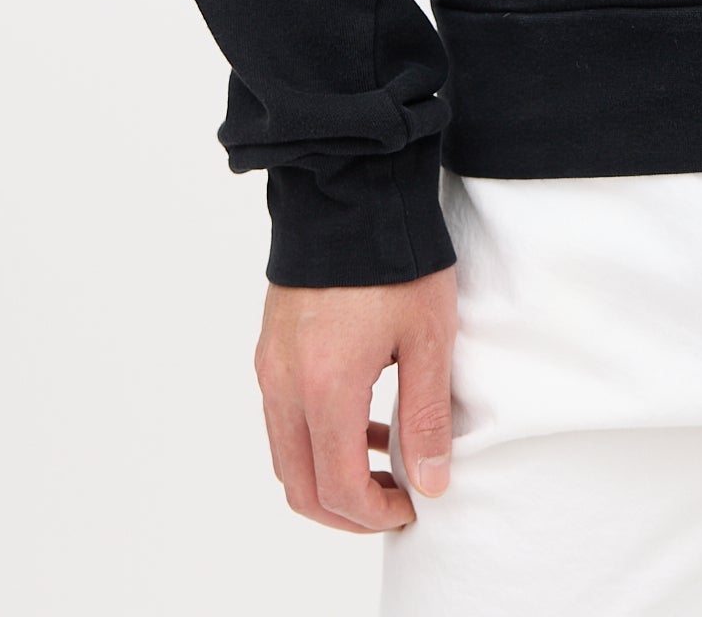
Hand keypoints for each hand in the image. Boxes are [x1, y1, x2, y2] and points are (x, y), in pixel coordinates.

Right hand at [254, 267, 457, 531]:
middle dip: (347, 511)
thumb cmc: (395, 257)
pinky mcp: (270, 349)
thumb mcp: (428, 337)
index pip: (337, 488)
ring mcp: (271, 367)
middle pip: (300, 487)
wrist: (350, 189)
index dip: (375, 513)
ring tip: (386, 459)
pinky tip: (364, 418)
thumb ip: (427, 416)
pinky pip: (283, 419)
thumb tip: (430, 482)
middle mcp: (284, 385)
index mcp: (324, 388)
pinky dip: (317, 439)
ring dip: (330, 475)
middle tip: (394, 501)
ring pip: (286, 456)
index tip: (413, 504)